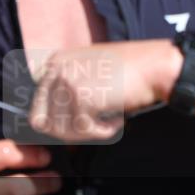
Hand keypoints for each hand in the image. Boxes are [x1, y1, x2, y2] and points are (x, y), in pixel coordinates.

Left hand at [27, 40, 181, 141]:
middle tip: (95, 127)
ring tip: (110, 121)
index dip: (59, 124)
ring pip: (62, 129)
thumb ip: (67, 96)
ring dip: (88, 133)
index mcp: (54, 62)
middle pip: (44, 121)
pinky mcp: (81, 95)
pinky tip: (117, 120)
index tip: (83, 123)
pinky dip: (102, 133)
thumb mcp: (89, 74)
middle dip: (69, 132)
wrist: (156, 65)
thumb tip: (50, 129)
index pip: (38, 107)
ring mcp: (66, 80)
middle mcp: (55, 68)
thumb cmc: (129, 73)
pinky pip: (83, 131)